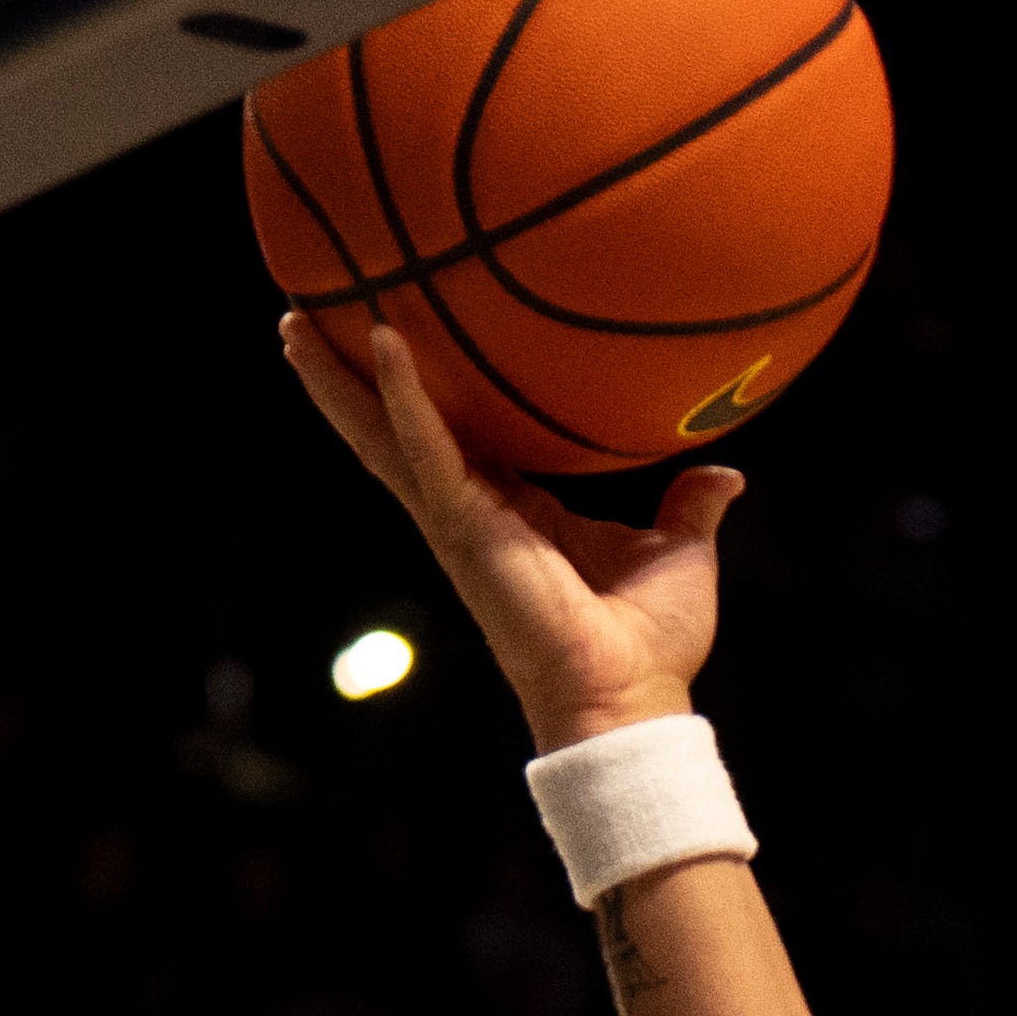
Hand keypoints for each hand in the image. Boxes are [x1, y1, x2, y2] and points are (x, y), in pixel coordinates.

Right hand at [277, 305, 736, 745]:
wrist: (630, 698)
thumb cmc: (650, 642)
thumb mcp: (678, 553)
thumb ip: (688, 508)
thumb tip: (725, 476)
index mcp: (513, 510)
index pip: (450, 435)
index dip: (417, 392)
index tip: (386, 339)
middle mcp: (470, 511)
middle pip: (391, 429)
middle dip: (343, 380)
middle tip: (299, 317)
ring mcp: (458, 520)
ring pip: (383, 435)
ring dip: (338, 382)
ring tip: (291, 324)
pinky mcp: (465, 527)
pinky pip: (426, 448)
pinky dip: (405, 396)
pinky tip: (381, 342)